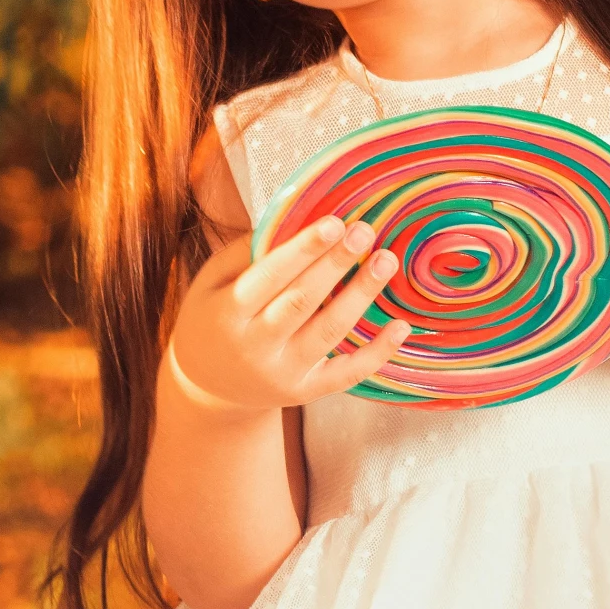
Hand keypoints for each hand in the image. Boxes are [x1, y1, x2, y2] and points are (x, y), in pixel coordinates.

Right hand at [168, 215, 409, 412]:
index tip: (334, 222)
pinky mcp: (306, 392)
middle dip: (336, 263)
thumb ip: (246, 252)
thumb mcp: (211, 281)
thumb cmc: (213, 318)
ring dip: (360, 294)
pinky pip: (347, 374)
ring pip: (329, 331)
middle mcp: (254, 346)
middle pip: (302, 300)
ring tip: (385, 261)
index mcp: (228, 313)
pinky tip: (401, 326)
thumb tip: (294, 216)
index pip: (270, 275)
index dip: (303, 249)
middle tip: (365, 231)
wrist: (207, 387)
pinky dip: (378, 352)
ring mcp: (282, 373)